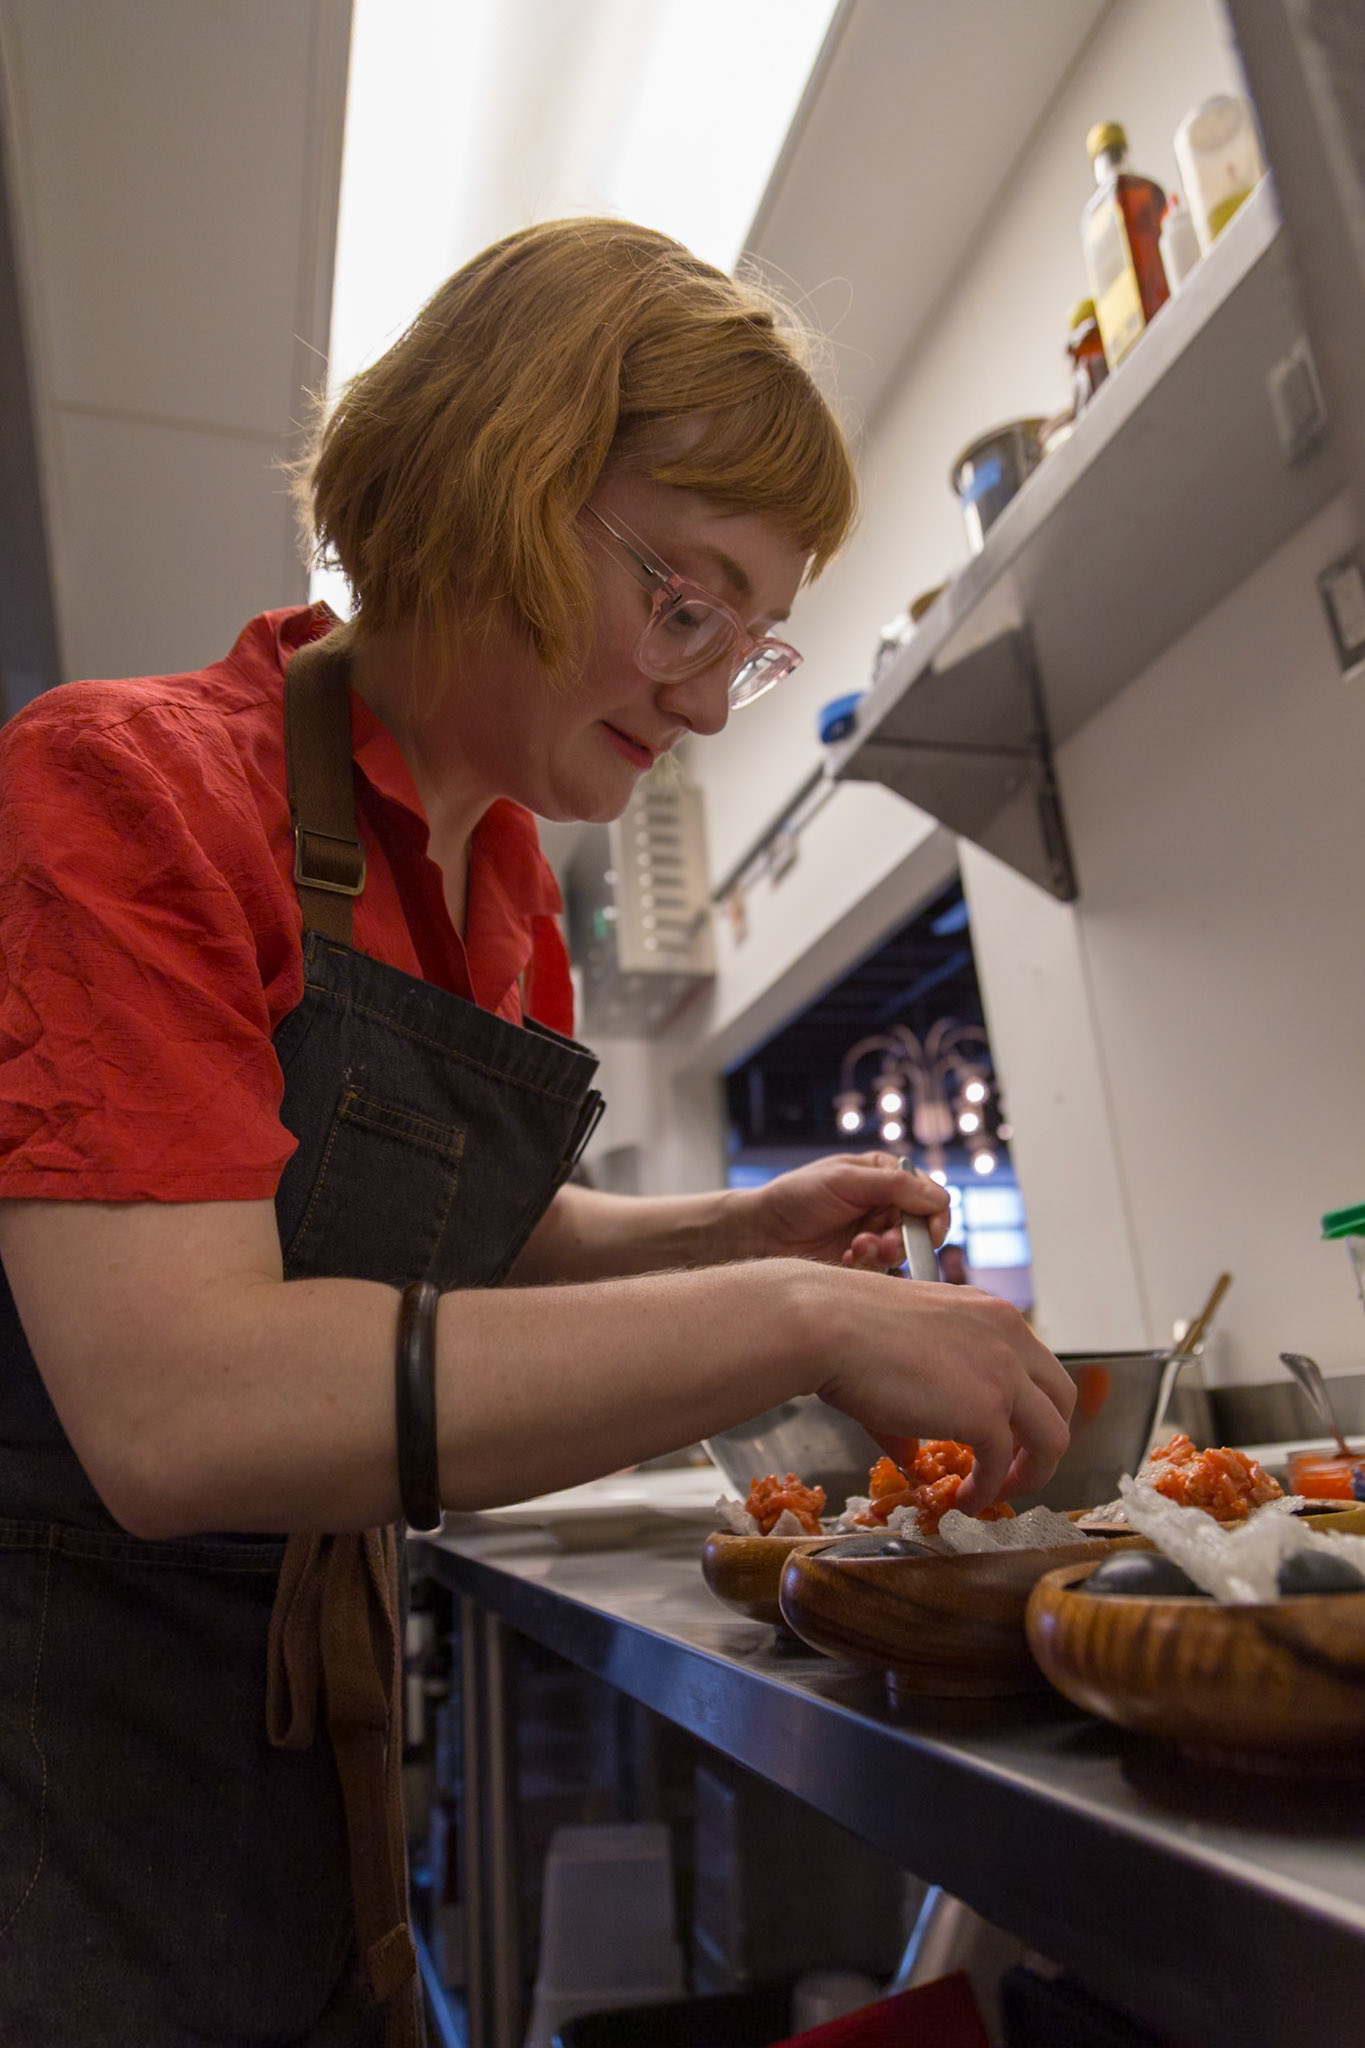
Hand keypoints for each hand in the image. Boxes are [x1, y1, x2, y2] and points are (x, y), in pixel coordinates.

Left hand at [733, 1152, 949, 1270]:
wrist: (760, 1232)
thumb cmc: (798, 1196)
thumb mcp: (845, 1181)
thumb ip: (893, 1186)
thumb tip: (940, 1199)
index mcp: (884, 1175)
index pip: (929, 1196)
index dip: (935, 1215)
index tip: (931, 1233)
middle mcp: (884, 1204)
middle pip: (921, 1228)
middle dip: (904, 1239)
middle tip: (883, 1244)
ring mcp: (874, 1233)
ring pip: (902, 1250)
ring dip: (884, 1252)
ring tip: (856, 1249)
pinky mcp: (862, 1260)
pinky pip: (882, 1268)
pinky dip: (868, 1265)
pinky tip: (845, 1258)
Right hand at [789, 1263, 1075, 1509]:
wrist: (826, 1325)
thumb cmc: (844, 1328)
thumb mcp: (899, 1352)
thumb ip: (918, 1400)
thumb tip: (909, 1455)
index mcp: (989, 1312)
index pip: (1033, 1364)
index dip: (1025, 1405)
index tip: (1007, 1433)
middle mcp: (1009, 1336)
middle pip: (1060, 1399)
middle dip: (1043, 1440)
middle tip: (1014, 1467)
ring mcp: (1003, 1374)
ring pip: (1053, 1436)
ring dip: (1031, 1473)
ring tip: (999, 1493)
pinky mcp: (986, 1411)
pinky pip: (1002, 1464)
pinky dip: (988, 1489)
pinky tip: (965, 1501)